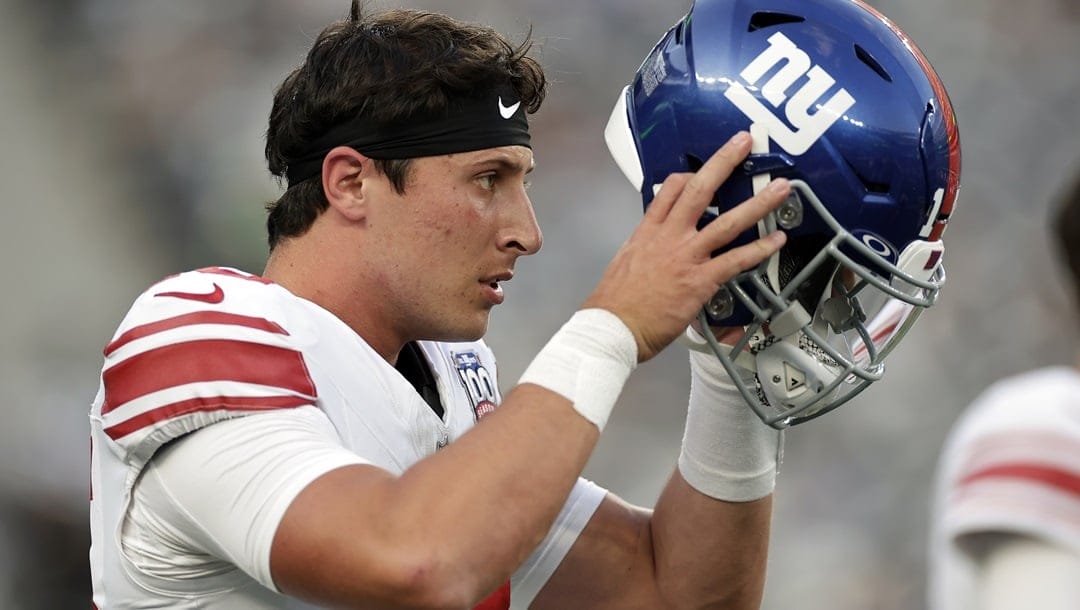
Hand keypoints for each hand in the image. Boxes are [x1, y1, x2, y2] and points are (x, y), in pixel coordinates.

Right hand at [584, 131, 787, 362]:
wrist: (613, 326)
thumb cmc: (615, 304)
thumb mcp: (625, 265)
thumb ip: (645, 252)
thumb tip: (655, 255)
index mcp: (648, 232)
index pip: (670, 191)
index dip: (690, 176)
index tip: (702, 170)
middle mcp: (669, 237)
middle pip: (700, 190)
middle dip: (724, 162)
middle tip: (744, 143)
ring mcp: (687, 257)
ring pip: (728, 222)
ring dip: (757, 203)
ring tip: (780, 189)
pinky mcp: (700, 280)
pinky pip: (735, 260)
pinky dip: (759, 249)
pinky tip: (776, 240)